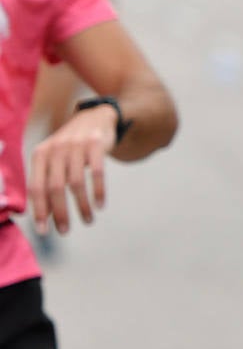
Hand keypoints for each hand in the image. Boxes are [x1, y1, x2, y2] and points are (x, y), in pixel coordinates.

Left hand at [28, 105, 117, 234]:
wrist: (95, 117)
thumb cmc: (71, 146)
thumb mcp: (54, 159)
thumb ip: (47, 182)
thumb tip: (44, 215)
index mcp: (40, 155)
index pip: (36, 187)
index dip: (39, 210)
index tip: (44, 231)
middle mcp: (55, 149)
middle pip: (55, 188)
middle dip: (60, 213)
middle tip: (65, 230)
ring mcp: (76, 146)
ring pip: (76, 183)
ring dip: (82, 206)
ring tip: (87, 220)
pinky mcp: (96, 144)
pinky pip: (97, 173)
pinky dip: (98, 192)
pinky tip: (100, 205)